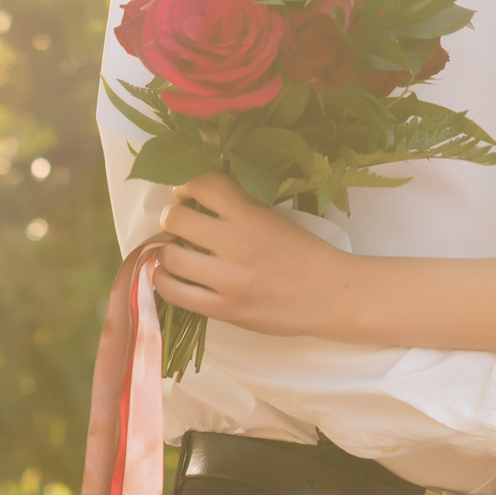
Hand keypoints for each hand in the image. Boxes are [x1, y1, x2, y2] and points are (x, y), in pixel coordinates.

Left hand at [152, 172, 346, 336]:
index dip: (184, 184)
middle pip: (176, 219)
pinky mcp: (225, 310)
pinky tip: (171, 277)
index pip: (203, 184)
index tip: (184, 192)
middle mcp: (237, 244)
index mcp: (252, 215)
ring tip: (175, 251)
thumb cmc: (305, 253)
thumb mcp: (274, 218)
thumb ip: (238, 206)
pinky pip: (175, 294)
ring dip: (165, 251)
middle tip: (178, 223)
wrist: (331, 295)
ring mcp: (228, 280)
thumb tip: (195, 197)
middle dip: (171, 217)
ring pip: (170, 257)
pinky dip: (165, 281)